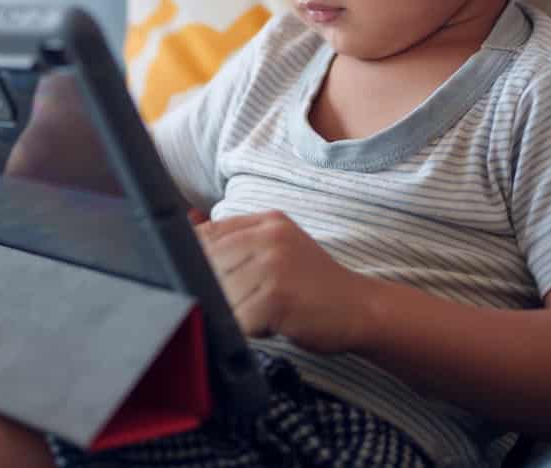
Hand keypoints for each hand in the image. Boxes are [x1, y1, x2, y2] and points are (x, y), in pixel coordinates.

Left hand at [195, 210, 371, 352]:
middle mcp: (269, 236)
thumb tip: (189, 229)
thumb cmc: (313, 284)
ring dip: (234, 312)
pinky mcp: (277, 297)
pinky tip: (270, 325)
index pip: (209, 233)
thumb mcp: (279, 248)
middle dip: (215, 290)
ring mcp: (273, 264)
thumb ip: (240, 240)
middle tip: (242, 303)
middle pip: (209, 263)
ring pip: (221, 293)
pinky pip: (239, 318)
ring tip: (261, 313)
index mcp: (267, 221)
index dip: (195, 259)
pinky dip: (248, 329)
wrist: (360, 308)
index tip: (199, 278)